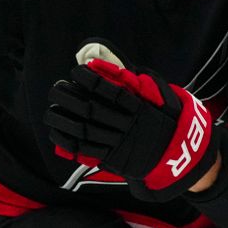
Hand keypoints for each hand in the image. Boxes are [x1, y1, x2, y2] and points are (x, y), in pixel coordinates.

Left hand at [45, 57, 216, 201]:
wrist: (175, 155)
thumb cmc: (163, 120)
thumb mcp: (160, 97)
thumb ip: (138, 83)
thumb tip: (110, 69)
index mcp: (139, 107)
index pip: (109, 90)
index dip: (90, 80)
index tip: (76, 71)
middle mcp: (128, 126)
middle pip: (92, 110)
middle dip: (70, 98)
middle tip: (56, 88)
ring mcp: (120, 144)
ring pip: (85, 131)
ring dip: (65, 119)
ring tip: (51, 109)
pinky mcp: (114, 159)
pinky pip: (87, 150)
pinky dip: (69, 141)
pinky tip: (57, 132)